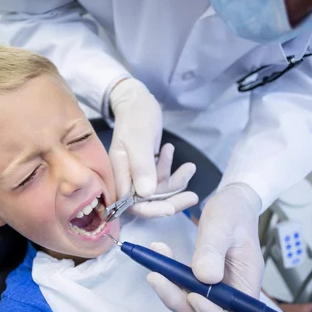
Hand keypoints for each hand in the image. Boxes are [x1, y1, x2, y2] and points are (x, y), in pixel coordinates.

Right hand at [109, 78, 195, 216]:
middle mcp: (126, 178)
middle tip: (193, 197)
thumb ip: (141, 167)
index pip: (131, 205)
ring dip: (176, 182)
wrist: (136, 101)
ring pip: (158, 191)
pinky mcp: (146, 169)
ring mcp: (136, 174)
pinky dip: (171, 170)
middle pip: (147, 202)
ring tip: (190, 166)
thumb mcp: (139, 140)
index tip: (171, 208)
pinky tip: (171, 151)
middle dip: (170, 201)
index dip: (151, 209)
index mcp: (118, 174)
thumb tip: (146, 194)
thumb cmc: (136, 117)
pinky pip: (161, 179)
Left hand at [147, 183, 263, 311]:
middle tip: (156, 278)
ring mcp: (218, 285)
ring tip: (153, 267)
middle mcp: (234, 288)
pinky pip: (185, 286)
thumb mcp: (221, 226)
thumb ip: (213, 251)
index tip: (193, 296)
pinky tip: (158, 255)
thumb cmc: (233, 211)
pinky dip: (169, 276)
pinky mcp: (203, 278)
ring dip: (170, 290)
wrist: (231, 201)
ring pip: (192, 303)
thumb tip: (205, 278)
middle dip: (180, 302)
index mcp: (248, 281)